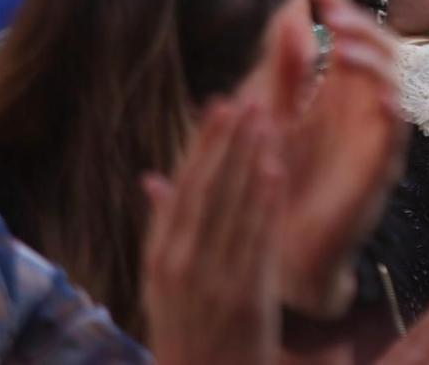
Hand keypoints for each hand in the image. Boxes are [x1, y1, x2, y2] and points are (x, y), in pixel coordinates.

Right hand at [142, 99, 283, 364]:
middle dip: (228, 142)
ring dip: (250, 160)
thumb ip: (162, 227)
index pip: (183, 188)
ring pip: (233, 208)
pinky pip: (256, 241)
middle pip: (207, 190)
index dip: (202, 145)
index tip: (218, 105)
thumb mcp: (162, 282)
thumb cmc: (187, 330)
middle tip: (247, 98)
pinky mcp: (244, 297)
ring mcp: (212, 281)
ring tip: (268, 120)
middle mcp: (181, 265)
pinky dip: (265, 203)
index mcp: (161, 257)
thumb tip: (152, 178)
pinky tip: (276, 170)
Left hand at [242, 0, 407, 319]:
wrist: (275, 250)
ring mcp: (371, 137)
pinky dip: (391, 113)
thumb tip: (295, 3)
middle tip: (332, 13)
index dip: (341, 9)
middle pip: (379, 50)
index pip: (352, 35)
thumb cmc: (275, 181)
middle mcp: (360, 107)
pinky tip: (379, 99)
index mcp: (336, 90)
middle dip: (359, 26)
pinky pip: (394, 136)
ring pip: (392, 83)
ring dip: (373, 60)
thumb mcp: (272, 110)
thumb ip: (284, 63)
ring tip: (343, 46)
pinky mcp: (376, 171)